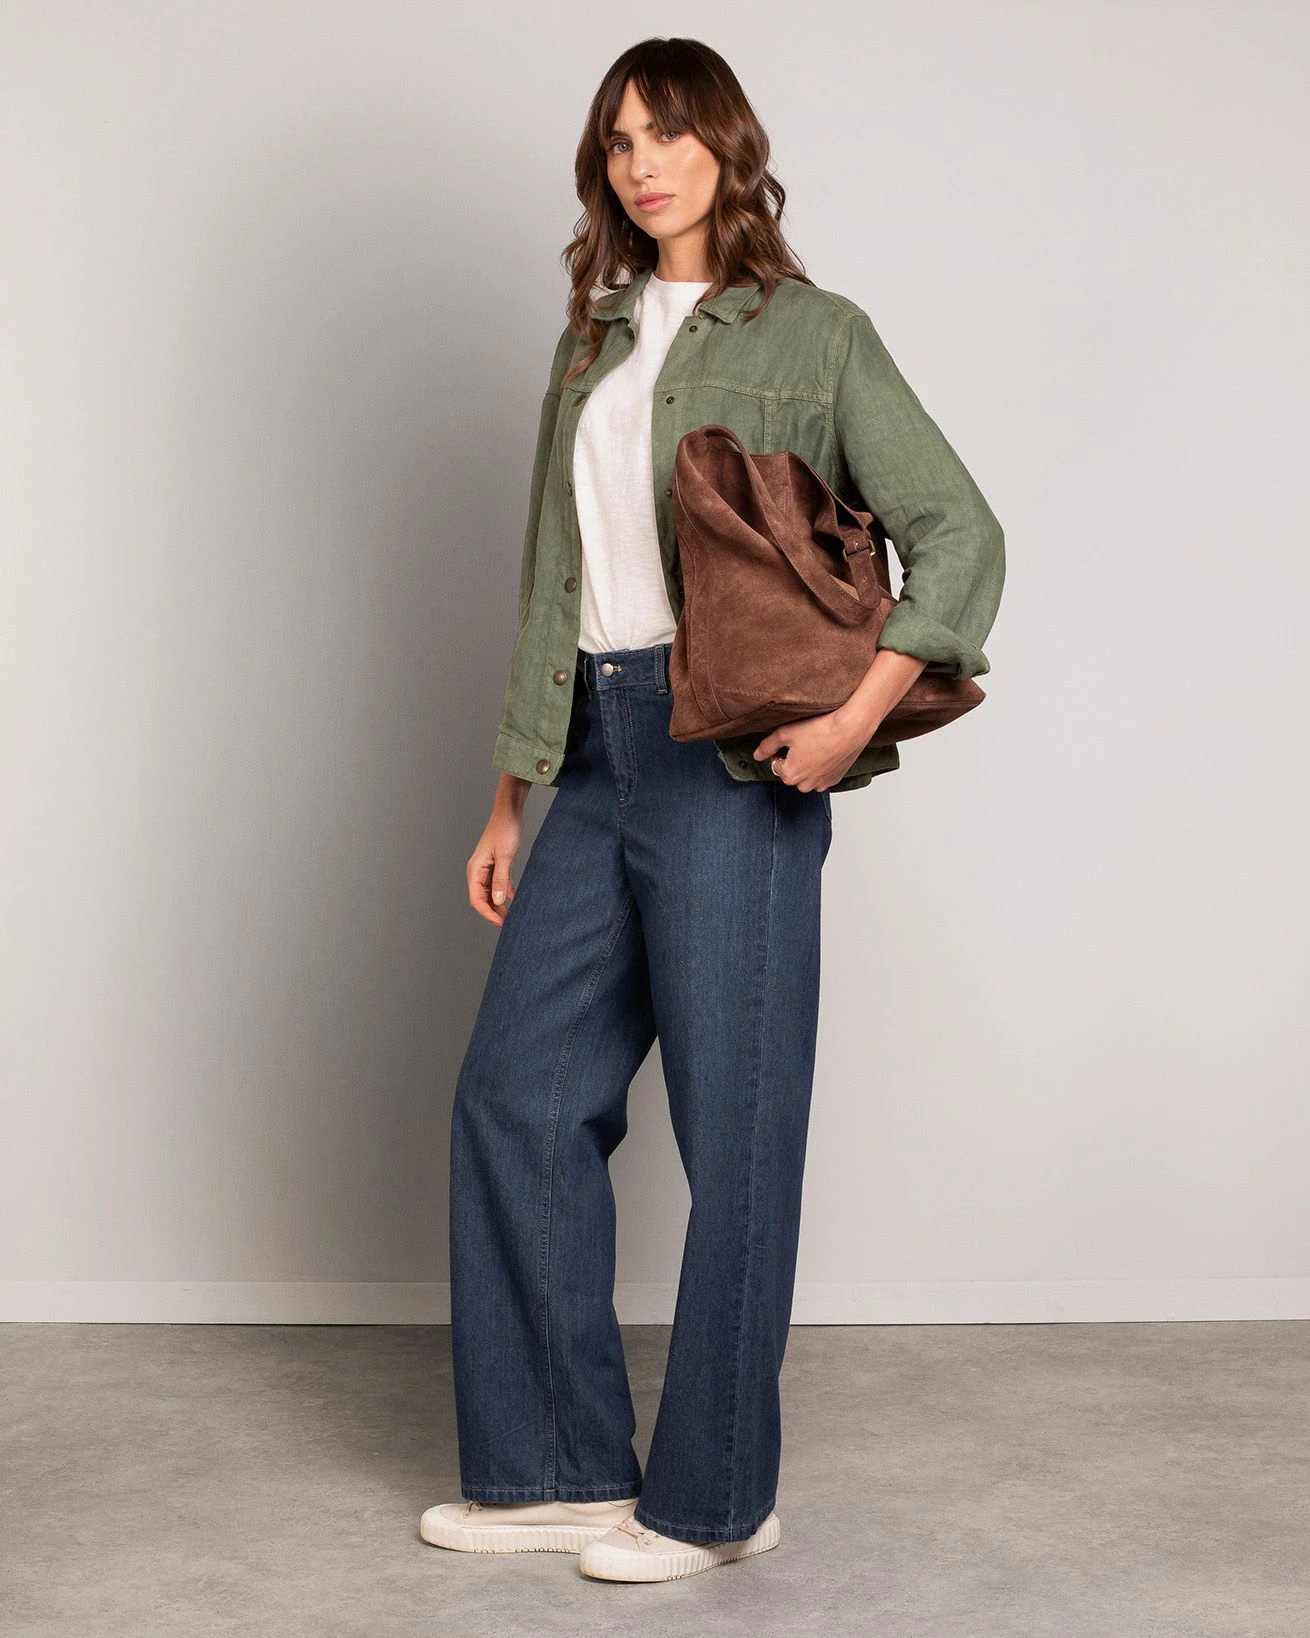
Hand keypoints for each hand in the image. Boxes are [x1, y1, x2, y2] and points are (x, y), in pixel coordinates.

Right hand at [467, 776, 529, 925]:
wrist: (509, 810)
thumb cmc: (505, 829)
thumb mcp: (505, 856)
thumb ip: (501, 879)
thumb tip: (499, 901)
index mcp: (475, 870)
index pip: (477, 900)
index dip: (488, 914)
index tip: (502, 923)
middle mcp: (478, 870)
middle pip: (483, 899)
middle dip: (495, 912)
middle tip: (510, 922)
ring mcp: (487, 868)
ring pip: (491, 892)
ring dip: (500, 904)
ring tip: (513, 914)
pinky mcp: (496, 864)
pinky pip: (499, 884)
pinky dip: (506, 892)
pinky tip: (516, 899)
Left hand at [754, 648, 927, 789]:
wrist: (851, 728)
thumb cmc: (820, 729)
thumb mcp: (785, 733)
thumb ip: (767, 746)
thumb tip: (757, 755)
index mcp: (790, 776)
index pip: (776, 764)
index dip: (781, 750)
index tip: (791, 739)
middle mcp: (805, 785)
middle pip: (792, 771)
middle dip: (795, 758)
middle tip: (804, 740)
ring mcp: (822, 784)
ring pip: (808, 774)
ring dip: (808, 763)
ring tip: (817, 744)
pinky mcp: (836, 779)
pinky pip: (822, 774)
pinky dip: (822, 765)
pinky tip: (827, 750)